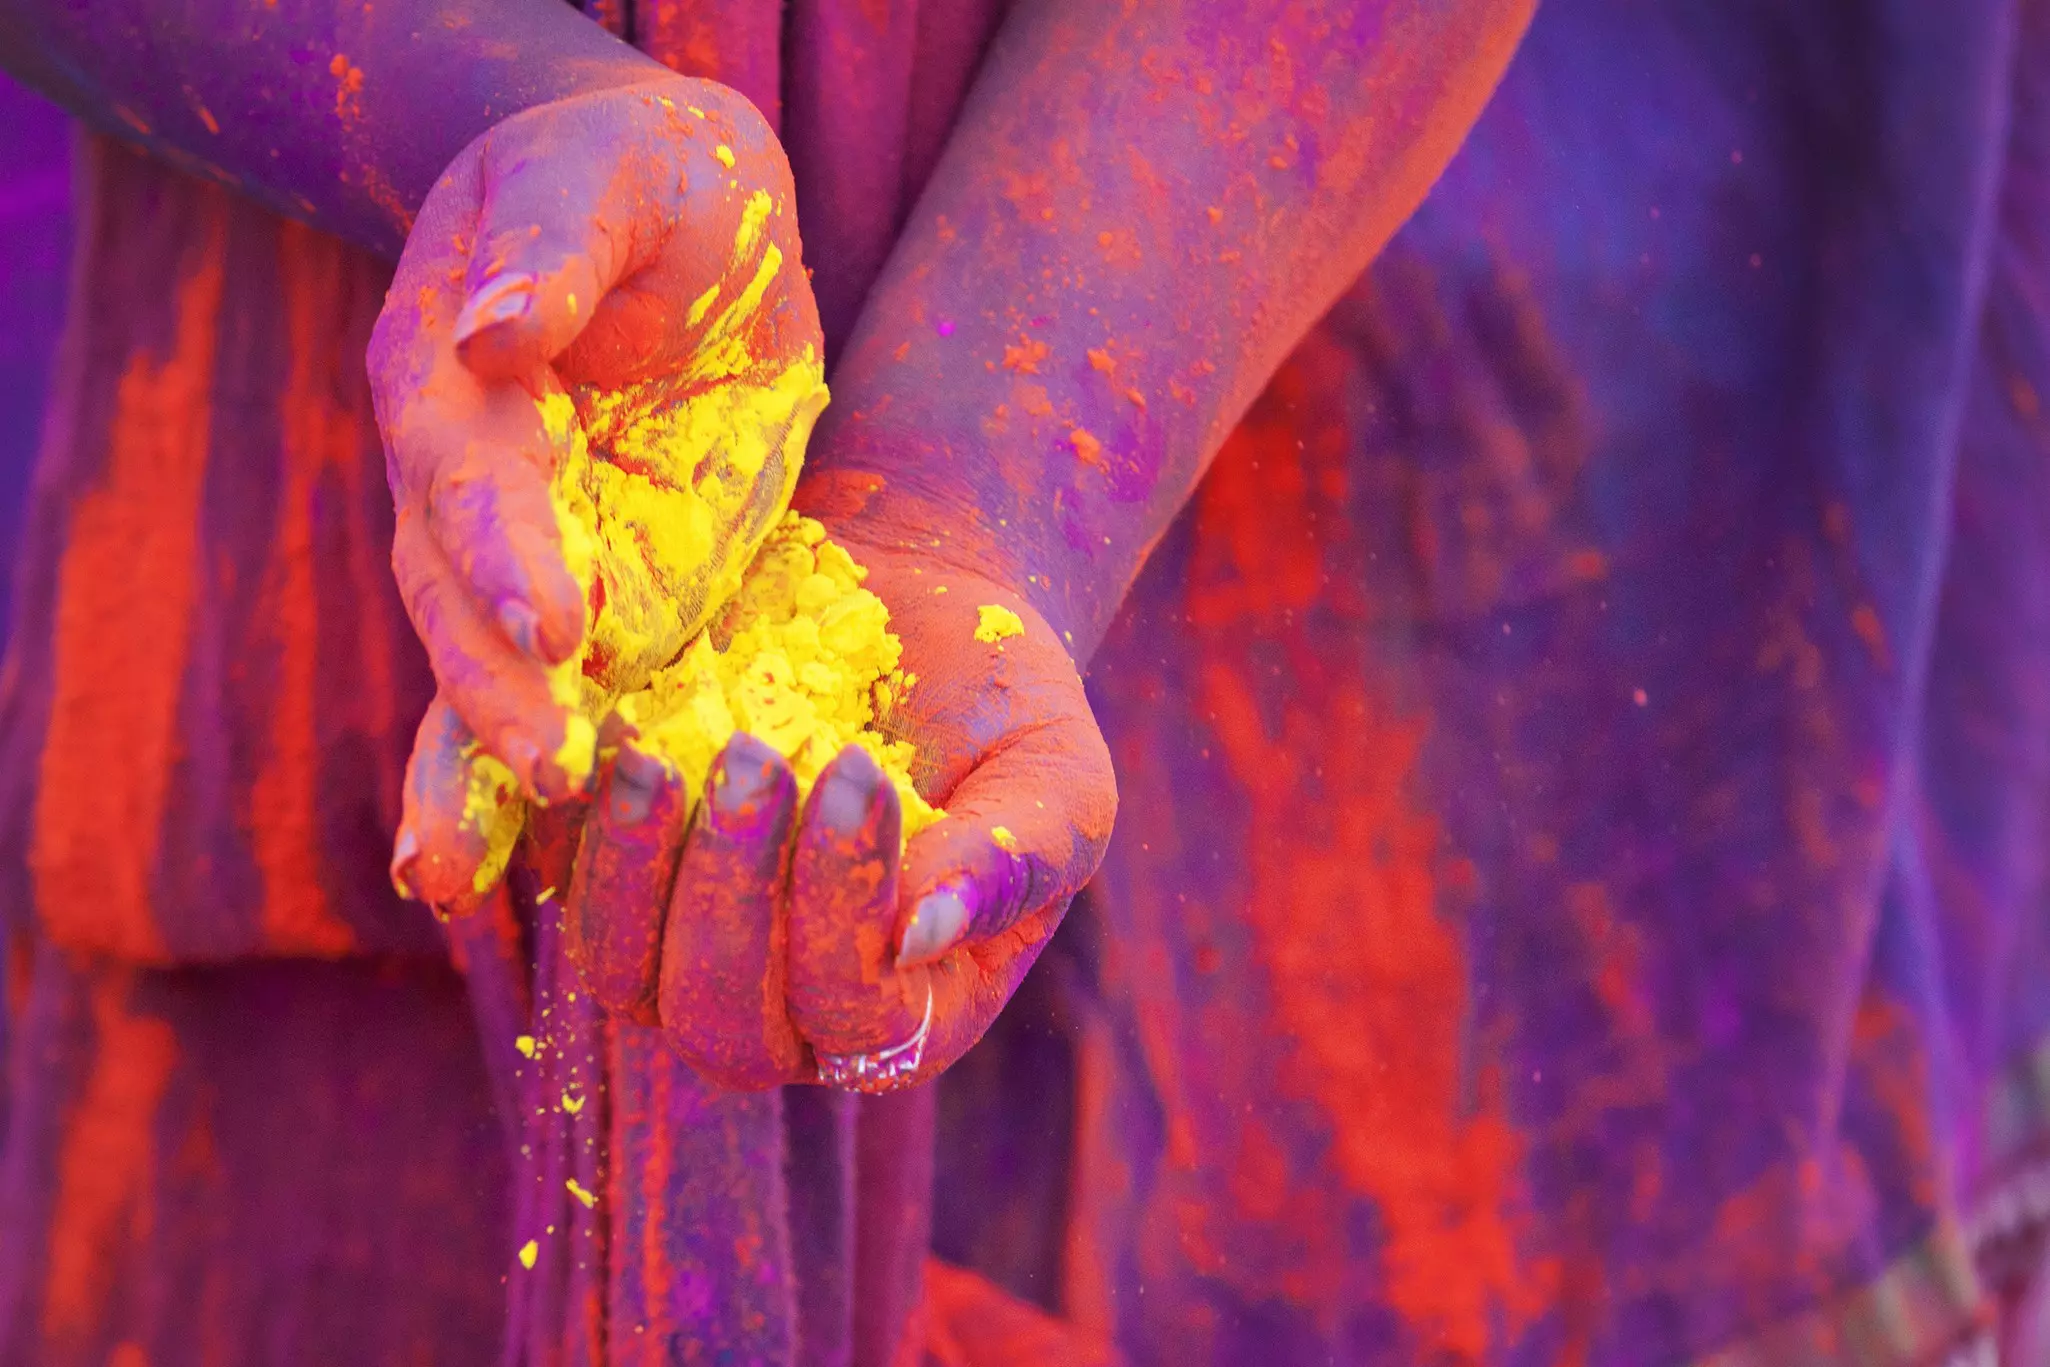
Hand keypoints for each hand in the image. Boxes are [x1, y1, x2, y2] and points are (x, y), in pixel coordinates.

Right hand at [369, 75, 824, 909]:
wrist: (683, 221)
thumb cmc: (636, 178)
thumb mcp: (606, 176)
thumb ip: (556, 250)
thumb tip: (503, 336)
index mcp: (445, 372)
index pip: (466, 473)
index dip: (502, 547)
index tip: (555, 620)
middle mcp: (462, 481)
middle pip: (454, 598)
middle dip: (494, 687)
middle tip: (549, 768)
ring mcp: (524, 551)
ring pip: (475, 671)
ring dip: (472, 767)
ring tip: (455, 875)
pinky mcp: (596, 592)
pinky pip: (550, 694)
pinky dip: (511, 776)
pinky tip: (481, 870)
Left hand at [560, 537, 1117, 1088]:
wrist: (916, 605)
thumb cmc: (1008, 704)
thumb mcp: (1056, 777)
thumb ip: (1015, 860)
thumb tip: (923, 934)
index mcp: (911, 1013)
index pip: (854, 1018)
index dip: (842, 913)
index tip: (857, 774)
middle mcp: (790, 1013)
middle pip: (725, 1026)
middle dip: (731, 896)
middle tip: (755, 757)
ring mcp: (688, 954)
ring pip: (625, 977)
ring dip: (633, 874)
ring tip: (659, 760)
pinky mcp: (616, 877)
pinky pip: (565, 888)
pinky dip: (578, 825)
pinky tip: (612, 736)